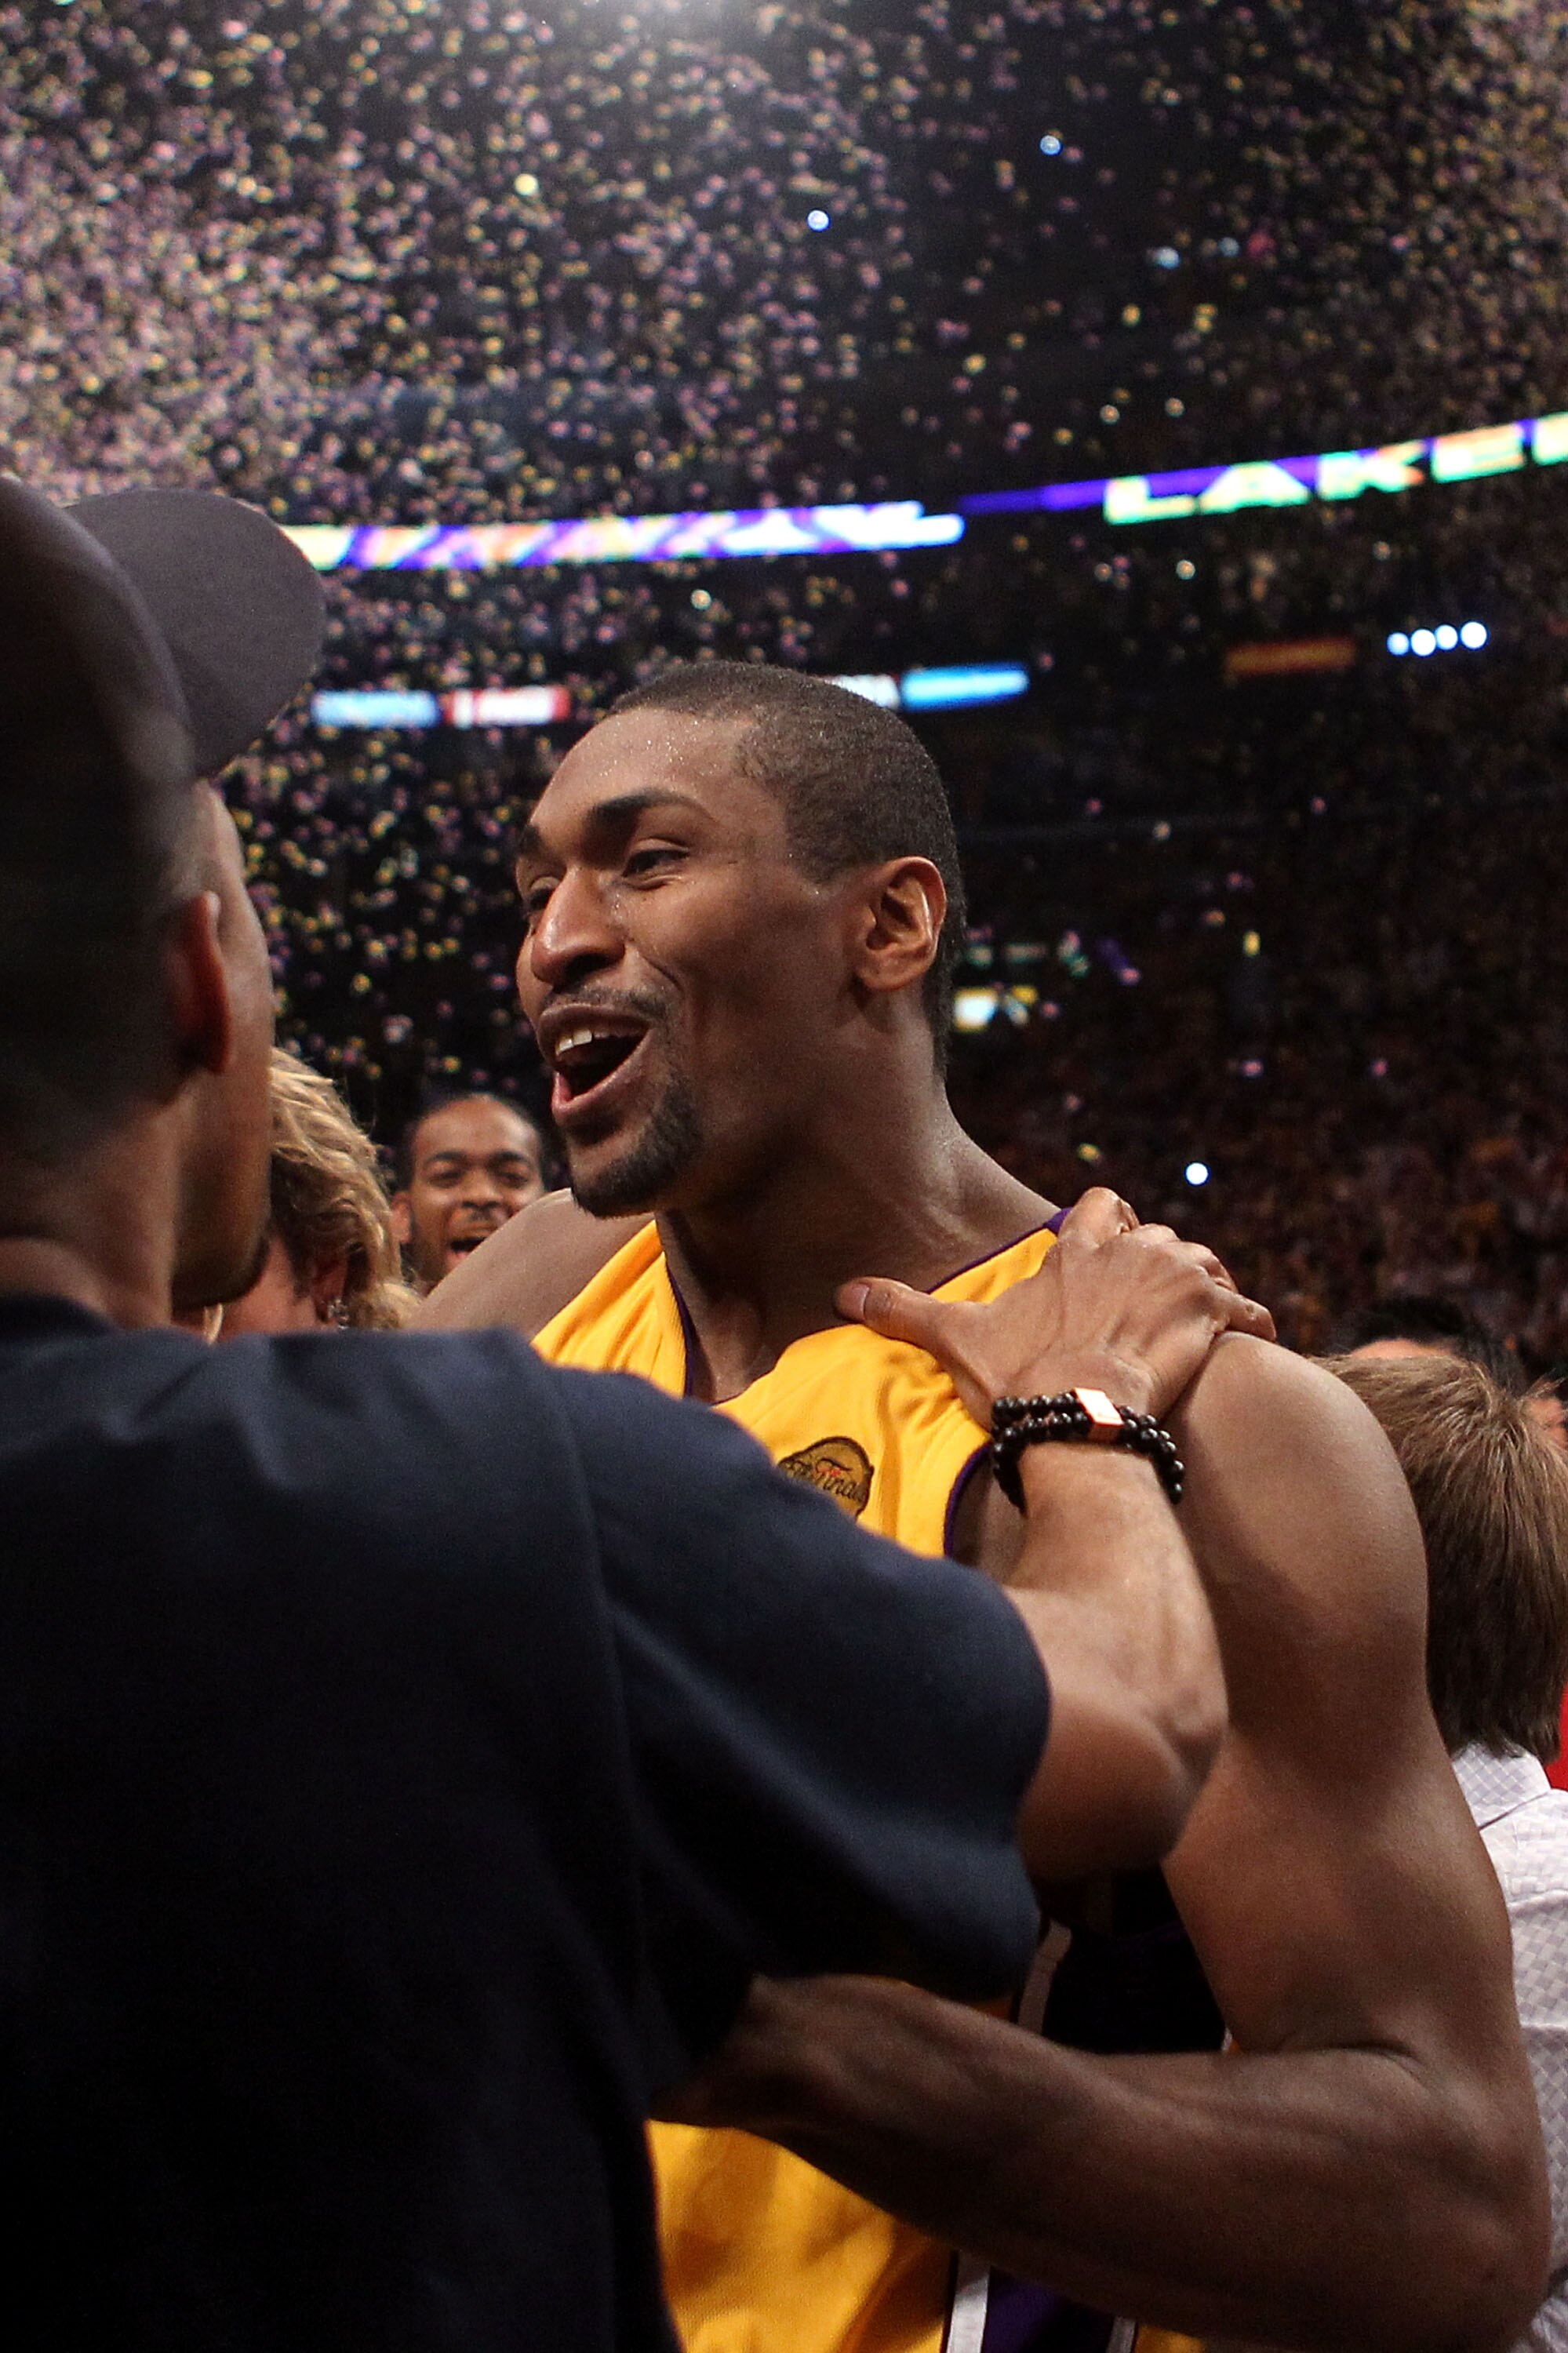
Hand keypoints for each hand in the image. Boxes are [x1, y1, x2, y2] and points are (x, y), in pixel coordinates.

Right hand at [836, 1188, 1274, 1422]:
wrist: (1078, 1411)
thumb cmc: (1019, 1376)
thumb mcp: (955, 1338)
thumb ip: (902, 1310)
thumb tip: (842, 1294)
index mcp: (1077, 1253)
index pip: (1104, 1206)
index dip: (1114, 1219)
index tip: (1117, 1241)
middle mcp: (1131, 1253)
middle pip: (1162, 1234)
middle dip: (1166, 1259)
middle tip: (1161, 1297)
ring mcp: (1175, 1280)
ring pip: (1207, 1262)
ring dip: (1209, 1287)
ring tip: (1205, 1321)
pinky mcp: (1212, 1315)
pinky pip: (1250, 1309)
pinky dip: (1255, 1322)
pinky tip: (1257, 1341)